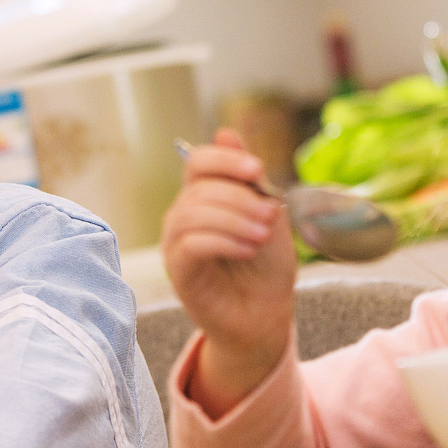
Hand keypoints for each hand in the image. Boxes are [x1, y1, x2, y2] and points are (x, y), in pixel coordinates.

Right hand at [160, 129, 296, 417]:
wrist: (265, 314)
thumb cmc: (265, 266)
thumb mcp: (267, 212)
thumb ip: (249, 178)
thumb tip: (227, 133)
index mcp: (203, 196)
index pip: (198, 161)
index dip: (225, 160)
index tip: (256, 170)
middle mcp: (182, 216)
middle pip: (199, 188)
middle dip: (240, 198)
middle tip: (271, 217)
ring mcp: (176, 244)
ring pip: (191, 214)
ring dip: (234, 220)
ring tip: (263, 235)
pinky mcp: (179, 272)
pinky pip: (191, 245)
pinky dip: (224, 242)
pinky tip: (248, 250)